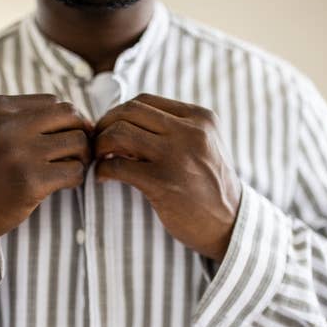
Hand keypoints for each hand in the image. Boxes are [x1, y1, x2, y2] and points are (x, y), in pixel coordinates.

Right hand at [0, 94, 91, 251]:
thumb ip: (20, 117)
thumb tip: (75, 114)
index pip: (52, 102)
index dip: (66, 120)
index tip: (66, 137)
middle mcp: (5, 125)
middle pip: (69, 115)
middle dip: (81, 132)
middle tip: (78, 151)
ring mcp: (18, 153)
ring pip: (78, 142)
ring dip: (81, 157)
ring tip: (70, 167)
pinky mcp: (30, 181)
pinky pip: (75, 171)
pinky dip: (76, 178)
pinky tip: (63, 184)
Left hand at [94, 94, 240, 262]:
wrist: (229, 225)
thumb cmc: (210, 188)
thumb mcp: (204, 146)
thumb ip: (176, 129)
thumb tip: (126, 122)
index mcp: (200, 118)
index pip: (145, 100)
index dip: (119, 113)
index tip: (110, 130)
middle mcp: (190, 132)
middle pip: (129, 112)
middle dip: (105, 125)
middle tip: (97, 143)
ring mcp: (177, 156)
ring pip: (119, 133)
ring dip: (100, 145)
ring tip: (99, 159)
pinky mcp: (163, 183)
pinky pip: (117, 166)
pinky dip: (102, 170)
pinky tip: (103, 178)